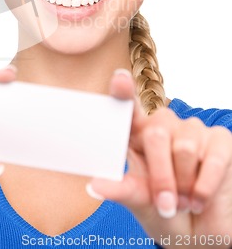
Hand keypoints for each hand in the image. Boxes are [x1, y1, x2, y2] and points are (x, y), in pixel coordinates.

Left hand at [87, 70, 231, 246]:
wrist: (201, 233)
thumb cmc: (165, 212)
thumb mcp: (140, 203)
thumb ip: (121, 190)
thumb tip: (93, 185)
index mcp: (138, 135)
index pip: (129, 108)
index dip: (124, 91)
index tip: (119, 79)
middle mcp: (165, 126)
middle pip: (156, 135)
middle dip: (161, 177)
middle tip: (165, 203)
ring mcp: (193, 131)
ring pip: (184, 148)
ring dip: (184, 185)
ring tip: (184, 200)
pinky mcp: (220, 140)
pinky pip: (212, 158)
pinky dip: (205, 186)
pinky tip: (201, 198)